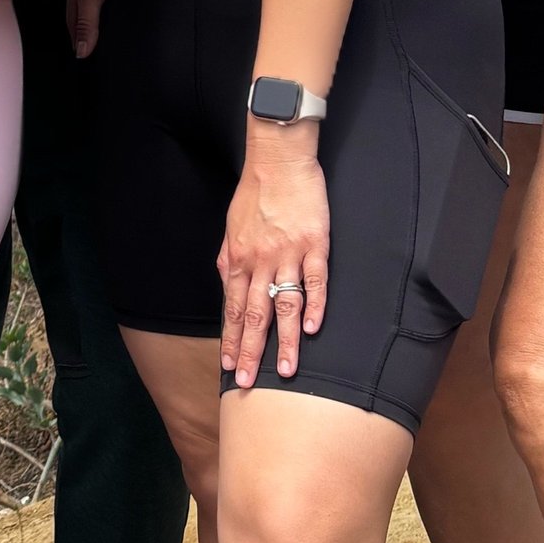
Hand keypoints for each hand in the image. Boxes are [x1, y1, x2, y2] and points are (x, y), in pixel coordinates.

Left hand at [219, 135, 329, 387]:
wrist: (279, 160)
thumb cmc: (254, 194)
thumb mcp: (231, 229)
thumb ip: (231, 261)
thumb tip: (228, 286)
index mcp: (238, 260)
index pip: (234, 310)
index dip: (232, 340)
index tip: (230, 367)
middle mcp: (260, 262)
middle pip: (255, 315)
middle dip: (250, 352)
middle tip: (247, 383)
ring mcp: (288, 254)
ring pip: (285, 305)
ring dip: (283, 340)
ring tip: (285, 370)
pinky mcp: (314, 243)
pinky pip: (315, 280)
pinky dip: (314, 306)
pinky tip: (311, 329)